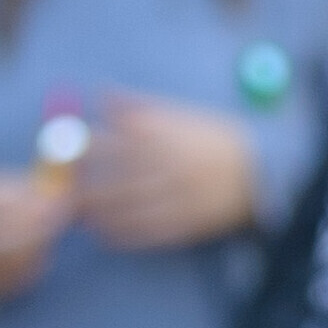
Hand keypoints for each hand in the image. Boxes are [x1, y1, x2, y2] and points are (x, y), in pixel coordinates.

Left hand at [67, 93, 260, 246]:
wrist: (263, 171)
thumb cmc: (216, 139)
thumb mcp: (184, 114)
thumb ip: (141, 105)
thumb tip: (102, 93)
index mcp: (167, 134)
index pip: (111, 140)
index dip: (81, 149)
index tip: (64, 154)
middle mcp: (170, 164)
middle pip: (113, 179)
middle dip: (84, 188)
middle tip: (65, 193)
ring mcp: (179, 195)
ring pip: (126, 208)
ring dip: (99, 214)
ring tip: (82, 214)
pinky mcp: (188, 221)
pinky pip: (147, 231)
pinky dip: (122, 234)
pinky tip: (107, 233)